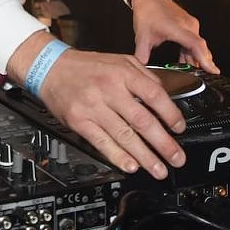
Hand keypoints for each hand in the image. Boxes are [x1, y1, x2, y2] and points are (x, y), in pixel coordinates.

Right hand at [6, 32, 184, 179]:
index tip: (180, 128)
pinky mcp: (79, 122)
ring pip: (125, 136)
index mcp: (123, 73)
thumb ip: (143, 75)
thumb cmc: (86, 66)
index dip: (170, 114)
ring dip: (145, 157)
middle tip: (177, 158)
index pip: (154, 96)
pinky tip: (131, 166)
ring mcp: (93, 107)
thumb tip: (164, 94)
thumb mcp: (119, 60)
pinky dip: (118, 156)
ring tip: (159, 169)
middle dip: (164, 143)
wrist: (50, 68)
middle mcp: (109, 90)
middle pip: (142, 121)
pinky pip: (102, 143)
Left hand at [130, 0, 219, 73]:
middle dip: (204, 63)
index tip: (213, 70)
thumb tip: (141, 69)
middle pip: (201, 47)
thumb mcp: (142, 36)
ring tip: (194, 73)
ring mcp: (190, 24)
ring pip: (198, 44)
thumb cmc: (147, 12)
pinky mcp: (189, 24)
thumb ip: (142, 54)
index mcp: (177, 28)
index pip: (196, 45)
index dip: (205, 59)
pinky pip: (194, 40)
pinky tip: (188, 61)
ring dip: (196, 58)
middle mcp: (188, 25)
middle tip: (206, 78)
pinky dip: (192, 51)